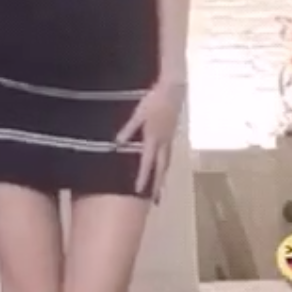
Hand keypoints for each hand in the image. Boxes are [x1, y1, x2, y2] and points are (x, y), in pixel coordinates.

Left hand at [115, 79, 185, 197]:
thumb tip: (118, 144)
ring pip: (166, 162)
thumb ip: (129, 129)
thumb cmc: (153, 100)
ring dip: (162, 176)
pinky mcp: (171, 133)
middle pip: (160, 168)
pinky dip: (165, 163)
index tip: (138, 192)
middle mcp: (162, 142)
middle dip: (157, 185)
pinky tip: (163, 166)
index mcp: (153, 139)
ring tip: (159, 189)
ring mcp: (168, 138)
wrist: (173, 90)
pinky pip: (168, 153)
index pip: (146, 163)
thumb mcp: (138, 113)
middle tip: (155, 201)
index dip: (142, 178)